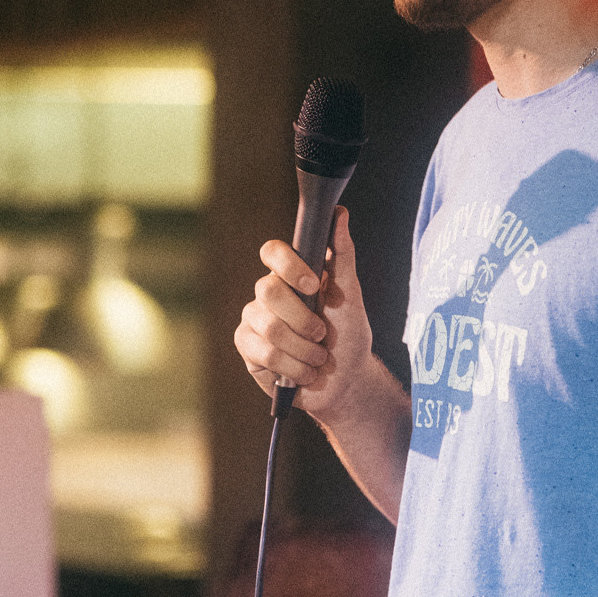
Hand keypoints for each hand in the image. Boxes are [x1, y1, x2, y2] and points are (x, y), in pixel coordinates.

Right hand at [233, 206, 373, 423]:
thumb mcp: (350, 295)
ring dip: (305, 350)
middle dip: (304, 319)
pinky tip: (303, 372)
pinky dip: (294, 367)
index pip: (272, 252)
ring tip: (318, 358)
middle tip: (322, 335)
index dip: (289, 265)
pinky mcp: (247, 347)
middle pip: (268, 290)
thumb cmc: (348, 335)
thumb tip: (341, 214)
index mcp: (291, 275)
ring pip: (271, 328)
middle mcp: (268, 293)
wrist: (345, 382)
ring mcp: (254, 320)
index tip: (313, 285)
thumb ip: (342, 255)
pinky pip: (265, 353)